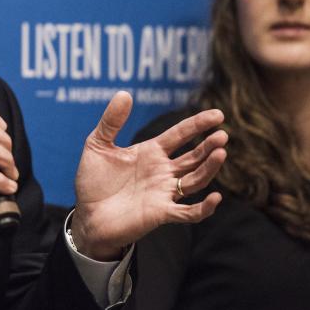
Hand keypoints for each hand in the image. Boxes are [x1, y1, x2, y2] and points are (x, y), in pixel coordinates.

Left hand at [71, 91, 226, 259]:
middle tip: (222, 135)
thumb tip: (124, 93)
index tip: (218, 115)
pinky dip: (203, 208)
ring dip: (209, 168)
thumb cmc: (93, 181)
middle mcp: (163, 171)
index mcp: (151, 152)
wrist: (86, 216)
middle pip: (194, 156)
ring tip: (221, 153)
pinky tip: (215, 197)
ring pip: (195, 179)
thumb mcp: (98, 145)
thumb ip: (111, 121)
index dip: (198, 124)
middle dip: (209, 146)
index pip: (181, 134)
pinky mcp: (160, 213)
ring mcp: (164, 193)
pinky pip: (188, 213)